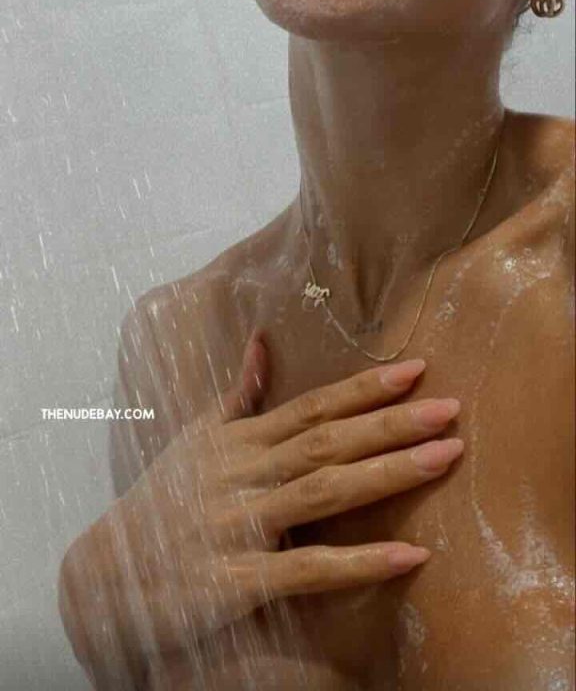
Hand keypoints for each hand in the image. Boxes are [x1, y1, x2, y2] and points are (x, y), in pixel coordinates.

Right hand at [109, 333, 462, 661]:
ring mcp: (239, 524)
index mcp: (239, 442)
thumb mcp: (196, 439)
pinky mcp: (236, 580)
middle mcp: (243, 475)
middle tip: (450, 409)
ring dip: (388, 474)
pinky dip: (359, 562)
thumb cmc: (161, 502)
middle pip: (328, 441)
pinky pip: (306, 568)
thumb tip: (262, 339)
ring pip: (323, 491)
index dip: (364, 389)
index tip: (416, 370)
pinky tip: (409, 556)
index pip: (312, 407)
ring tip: (444, 457)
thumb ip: (237, 394)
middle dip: (392, 423)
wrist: (105, 575)